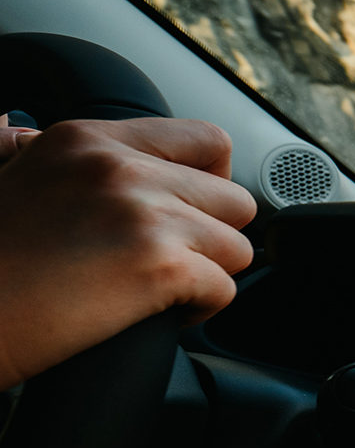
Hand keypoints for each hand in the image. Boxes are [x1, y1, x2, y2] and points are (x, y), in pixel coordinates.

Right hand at [0, 117, 256, 387]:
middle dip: (215, 237)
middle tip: (174, 259)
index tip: (194, 212)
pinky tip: (160, 314)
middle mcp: (122, 169)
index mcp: (89, 140)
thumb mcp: (6, 176)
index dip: (213, 184)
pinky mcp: (158, 267)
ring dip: (209, 275)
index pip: (207, 142)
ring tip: (162, 289)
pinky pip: (225, 289)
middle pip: (236, 199)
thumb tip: (28, 133)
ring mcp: (144, 216)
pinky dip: (200, 310)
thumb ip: (38, 149)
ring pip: (238, 247)